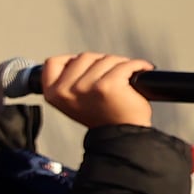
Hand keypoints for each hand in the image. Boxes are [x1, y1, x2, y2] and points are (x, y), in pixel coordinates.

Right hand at [34, 52, 154, 130]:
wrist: (121, 136)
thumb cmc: (101, 116)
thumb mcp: (73, 100)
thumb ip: (68, 81)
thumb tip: (76, 59)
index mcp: (53, 94)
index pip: (53, 63)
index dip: (71, 60)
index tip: (87, 67)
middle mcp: (66, 91)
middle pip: (84, 57)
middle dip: (101, 62)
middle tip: (111, 75)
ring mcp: (86, 87)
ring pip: (106, 59)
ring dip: (121, 64)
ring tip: (125, 78)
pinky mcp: (108, 85)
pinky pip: (126, 64)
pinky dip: (138, 66)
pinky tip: (141, 72)